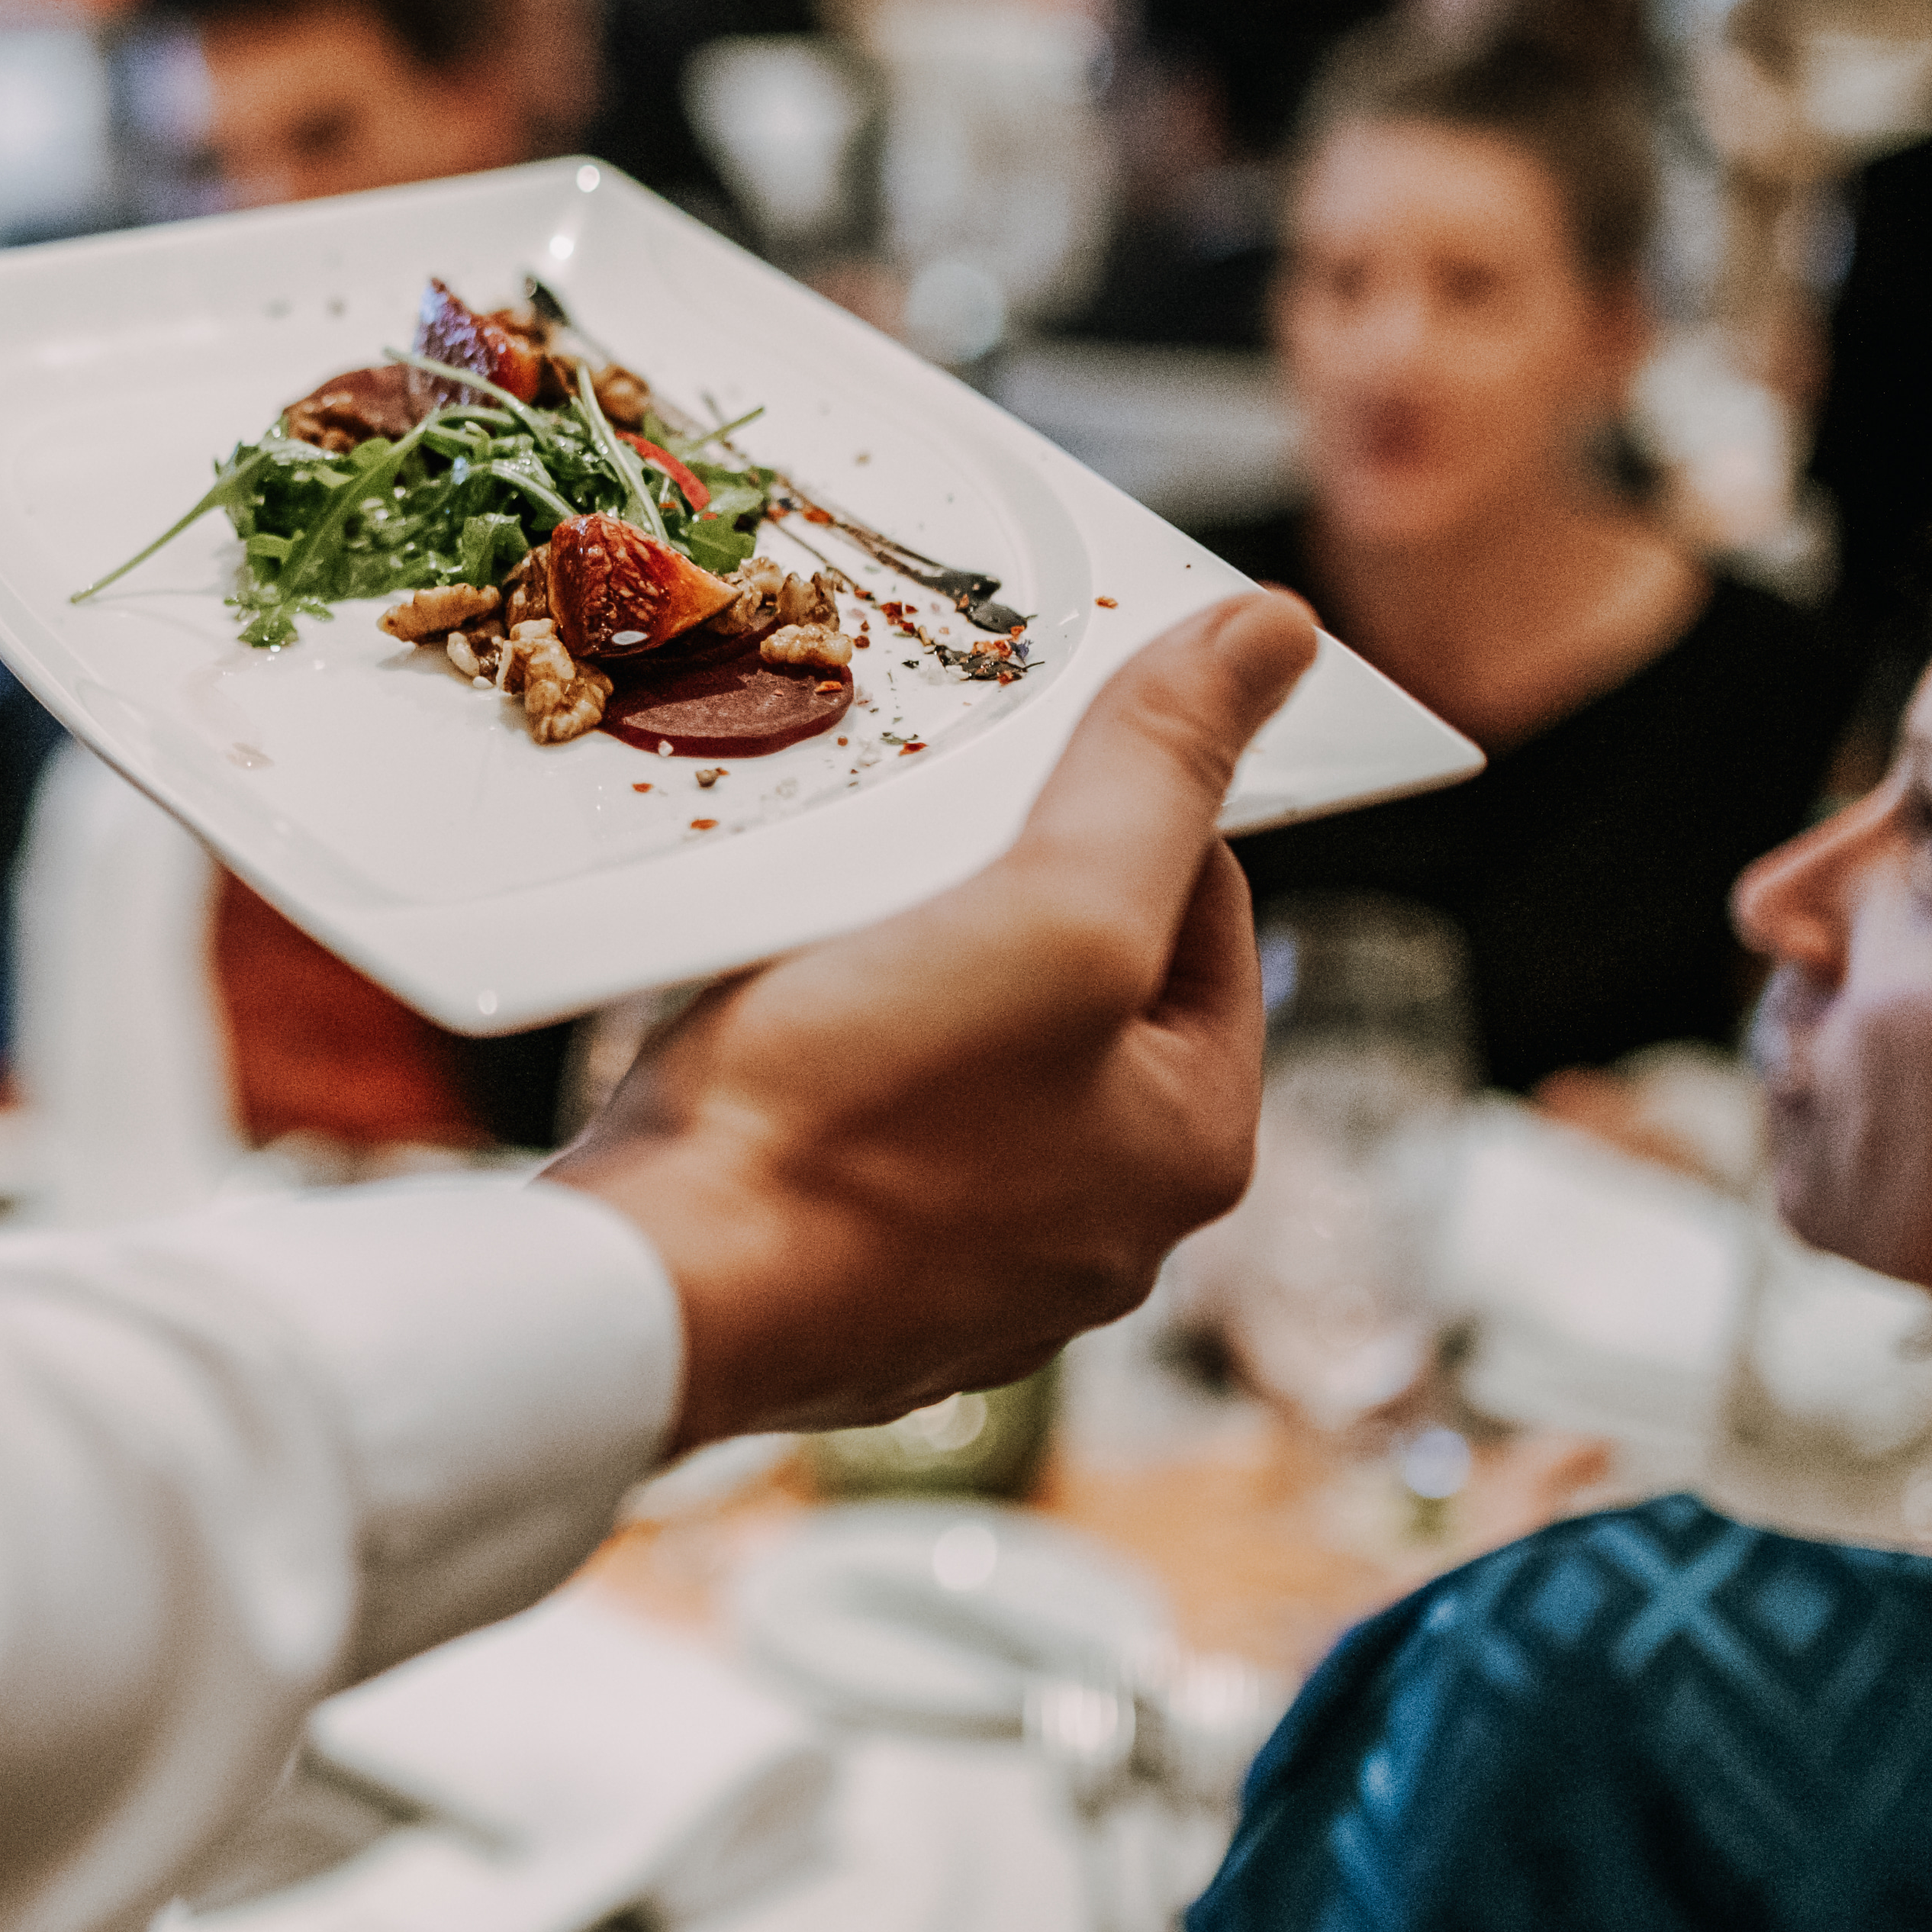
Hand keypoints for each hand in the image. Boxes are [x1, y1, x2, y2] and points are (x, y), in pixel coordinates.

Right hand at [547, 591, 1320, 1448]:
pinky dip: (828, 1072)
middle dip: (997, 897)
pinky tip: (764, 1044)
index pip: (1204, 907)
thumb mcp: (1050, 910)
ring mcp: (974, 1277)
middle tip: (898, 839)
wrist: (652, 1299)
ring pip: (969, 1061)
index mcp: (1192, 1144)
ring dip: (905, 980)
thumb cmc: (853, 1116)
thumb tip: (1279, 632)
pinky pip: (868, 1136)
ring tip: (817, 931)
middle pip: (1084, 988)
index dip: (1113, 806)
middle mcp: (1106, 1232)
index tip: (1010, 761)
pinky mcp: (851, 1292)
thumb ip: (1160, 773)